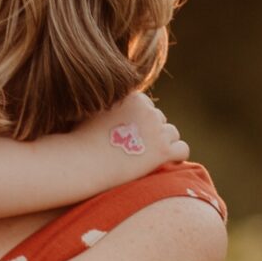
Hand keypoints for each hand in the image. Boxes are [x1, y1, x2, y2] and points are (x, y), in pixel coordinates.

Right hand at [74, 89, 189, 187]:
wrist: (81, 162)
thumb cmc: (79, 140)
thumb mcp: (91, 111)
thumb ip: (110, 106)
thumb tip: (114, 109)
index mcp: (132, 97)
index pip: (146, 106)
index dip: (139, 120)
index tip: (129, 134)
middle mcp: (147, 110)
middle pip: (158, 119)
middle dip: (150, 132)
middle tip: (136, 148)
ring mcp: (156, 130)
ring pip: (171, 133)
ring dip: (163, 143)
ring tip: (148, 157)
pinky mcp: (162, 151)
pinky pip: (182, 150)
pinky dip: (176, 156)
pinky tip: (166, 163)